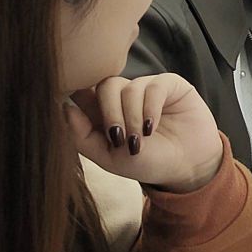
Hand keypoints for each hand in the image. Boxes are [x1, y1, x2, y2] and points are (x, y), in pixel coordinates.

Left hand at [65, 74, 224, 192]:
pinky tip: (152, 126)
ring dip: (132, 116)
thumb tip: (64, 108)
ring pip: (128, 87)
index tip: (79, 113)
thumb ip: (82, 137)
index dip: (80, 97)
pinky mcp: (170, 85)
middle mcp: (124, 96)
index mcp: (103, 111)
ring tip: (141, 138)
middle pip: (105, 85)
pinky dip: (150, 108)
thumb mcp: (108, 158)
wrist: (186, 167)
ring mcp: (147, 88)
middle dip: (109, 111)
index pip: (84, 92)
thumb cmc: (147, 162)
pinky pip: (154, 86)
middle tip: (118, 136)